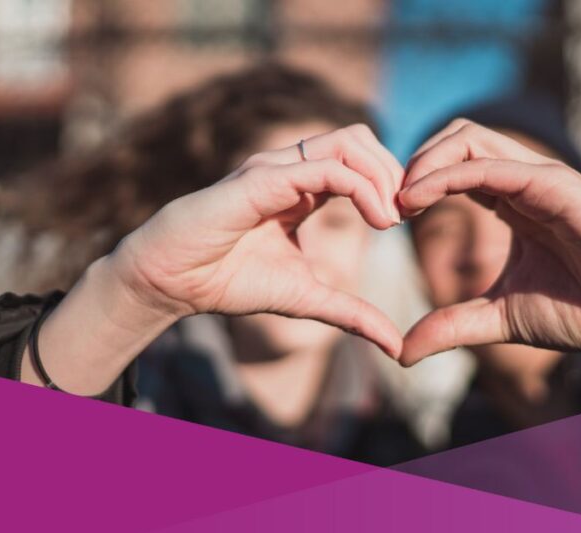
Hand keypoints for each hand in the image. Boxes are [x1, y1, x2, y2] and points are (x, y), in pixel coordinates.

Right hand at [111, 124, 405, 356]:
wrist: (171, 283)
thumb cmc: (228, 281)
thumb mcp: (306, 299)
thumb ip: (352, 314)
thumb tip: (396, 347)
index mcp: (303, 187)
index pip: (360, 160)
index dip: (392, 183)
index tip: (408, 220)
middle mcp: (291, 168)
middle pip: (360, 138)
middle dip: (394, 171)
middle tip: (408, 214)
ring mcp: (275, 168)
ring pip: (348, 141)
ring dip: (382, 175)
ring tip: (392, 218)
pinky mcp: (261, 179)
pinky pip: (325, 168)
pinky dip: (361, 188)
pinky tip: (377, 220)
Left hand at [397, 120, 580, 365]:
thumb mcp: (503, 318)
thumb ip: (454, 326)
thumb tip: (401, 351)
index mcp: (513, 202)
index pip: (453, 166)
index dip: (414, 183)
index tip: (384, 218)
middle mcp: (524, 182)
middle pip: (456, 137)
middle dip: (413, 162)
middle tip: (385, 204)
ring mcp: (542, 179)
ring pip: (470, 138)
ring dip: (424, 161)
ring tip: (398, 200)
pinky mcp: (559, 187)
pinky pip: (495, 166)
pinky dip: (450, 174)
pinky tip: (419, 199)